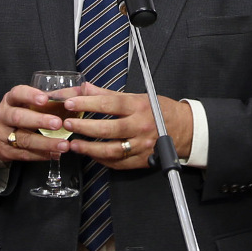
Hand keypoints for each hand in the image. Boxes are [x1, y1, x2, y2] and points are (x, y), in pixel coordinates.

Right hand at [0, 83, 77, 164]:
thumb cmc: (23, 114)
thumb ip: (54, 97)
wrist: (1, 136)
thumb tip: (82, 89)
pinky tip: (54, 154)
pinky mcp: (4, 151)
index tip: (45, 99)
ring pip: (23, 139)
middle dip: (39, 120)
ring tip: (64, 145)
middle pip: (19, 117)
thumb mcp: (32, 103)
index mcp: (11, 100)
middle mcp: (3, 115)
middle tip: (58, 123)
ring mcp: (1, 134)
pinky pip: (24, 154)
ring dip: (45, 143)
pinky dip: (41, 155)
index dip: (30, 95)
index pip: (17, 93)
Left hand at [60, 88, 193, 170]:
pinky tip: (90, 154)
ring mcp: (141, 145)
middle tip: (66, 124)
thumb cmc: (160, 110)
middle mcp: (140, 126)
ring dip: (88, 148)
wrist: (185, 129)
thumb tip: (84, 88)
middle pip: (107, 128)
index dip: (87, 103)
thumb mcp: (137, 96)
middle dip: (83, 126)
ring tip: (73, 144)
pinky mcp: (141, 160)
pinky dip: (101, 159)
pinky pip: (117, 163)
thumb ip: (108, 94)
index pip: (108, 104)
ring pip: (110, 150)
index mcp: (139, 106)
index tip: (69, 103)